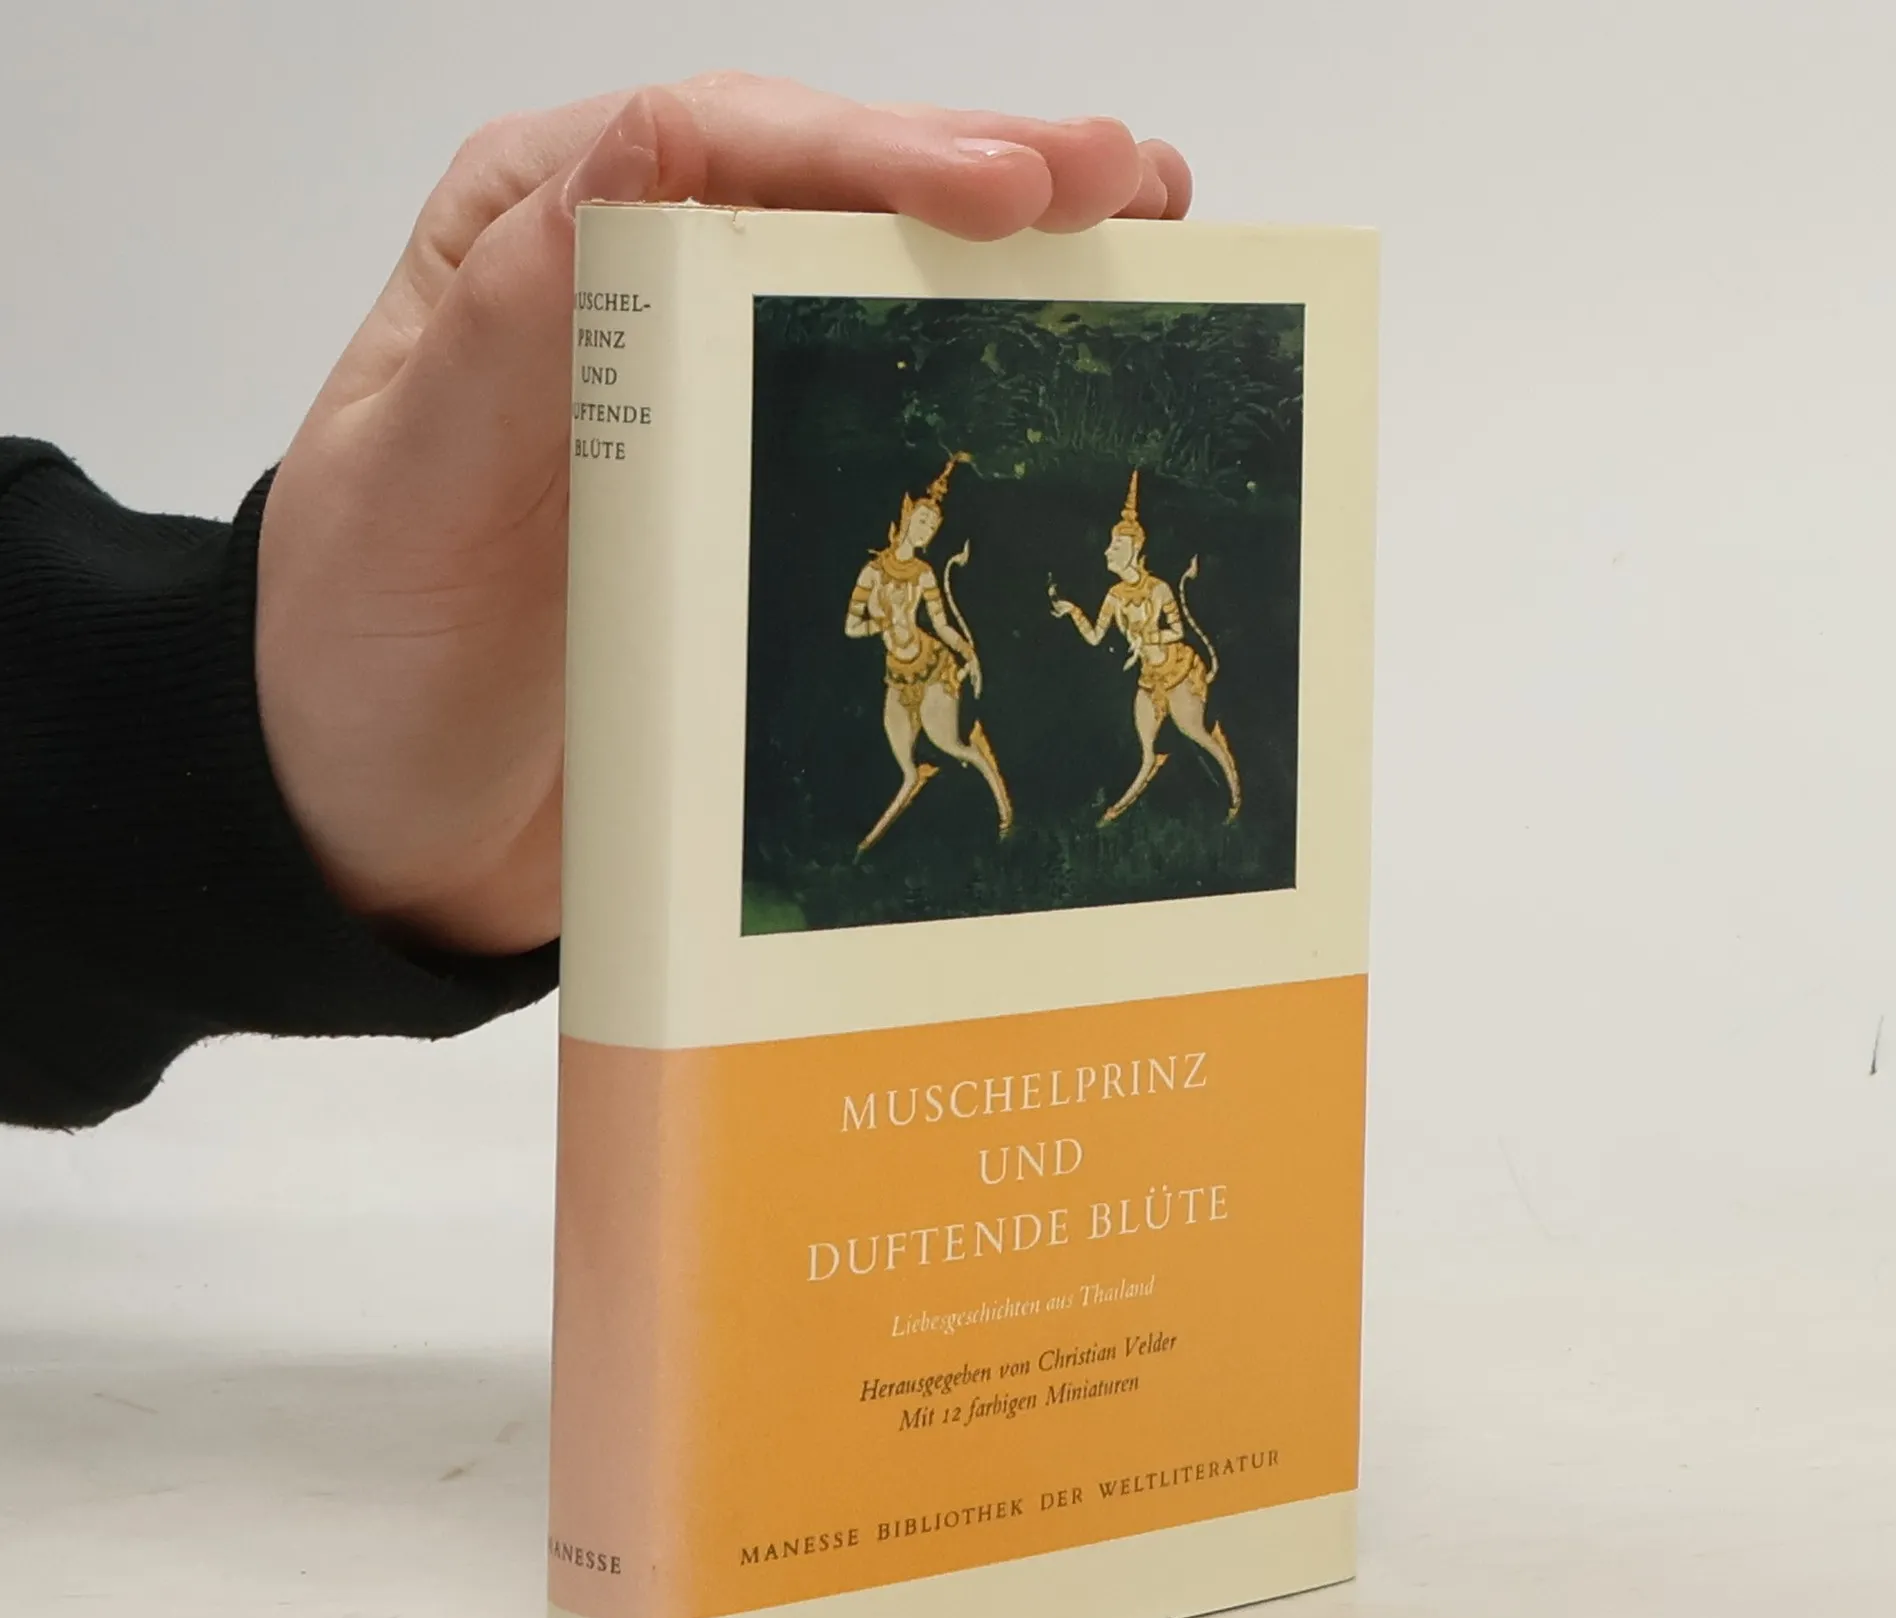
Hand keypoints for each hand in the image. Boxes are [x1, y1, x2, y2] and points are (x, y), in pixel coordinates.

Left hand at [255, 74, 1192, 952]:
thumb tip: (659, 144)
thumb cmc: (369, 657)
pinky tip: (1066, 355)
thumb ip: (518, 325)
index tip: (1006, 195)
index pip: (718, 150)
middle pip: (822, 192)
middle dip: (982, 176)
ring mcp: (701, 391)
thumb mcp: (409, 489)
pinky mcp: (747, 490)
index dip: (875, 157)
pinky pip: (873, 408)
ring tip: (1145, 230)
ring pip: (867, 281)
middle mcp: (628, 288)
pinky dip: (978, 375)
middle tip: (1124, 184)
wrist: (379, 816)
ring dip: (1010, 255)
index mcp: (532, 243)